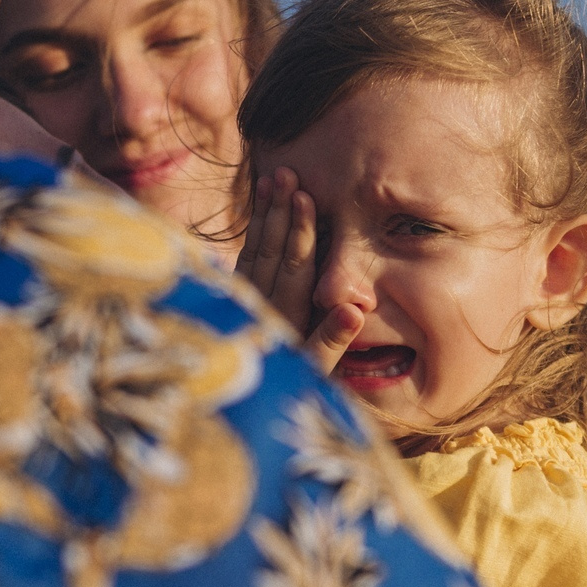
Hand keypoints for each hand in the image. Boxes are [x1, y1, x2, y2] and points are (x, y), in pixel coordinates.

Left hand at [233, 166, 363, 372]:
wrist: (249, 411)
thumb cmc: (291, 391)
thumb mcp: (315, 373)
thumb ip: (331, 342)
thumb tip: (354, 310)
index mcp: (285, 319)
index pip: (293, 267)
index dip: (300, 232)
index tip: (303, 196)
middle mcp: (261, 307)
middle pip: (270, 253)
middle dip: (278, 213)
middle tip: (284, 175)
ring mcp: (244, 306)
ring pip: (252, 254)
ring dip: (262, 219)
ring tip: (268, 183)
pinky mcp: (232, 308)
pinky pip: (241, 266)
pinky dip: (250, 240)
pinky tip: (255, 220)